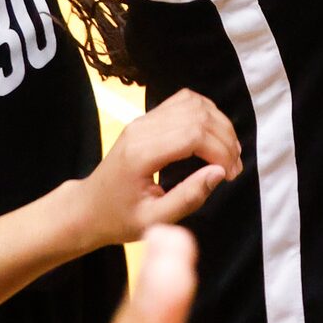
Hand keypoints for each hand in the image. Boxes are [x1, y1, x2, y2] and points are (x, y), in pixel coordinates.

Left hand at [67, 91, 241, 252]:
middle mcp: (141, 129)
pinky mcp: (146, 119)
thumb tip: (219, 173)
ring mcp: (143, 120)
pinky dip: (206, 113)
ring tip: (228, 153)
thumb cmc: (118, 219)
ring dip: (218, 124)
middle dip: (225, 139)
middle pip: (197, 115)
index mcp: (141, 154)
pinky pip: (183, 102)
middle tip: (234, 167)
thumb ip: (188, 198)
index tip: (231, 174)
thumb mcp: (154, 221)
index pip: (193, 135)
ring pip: (193, 103)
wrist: (88, 208)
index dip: (220, 151)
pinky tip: (213, 135)